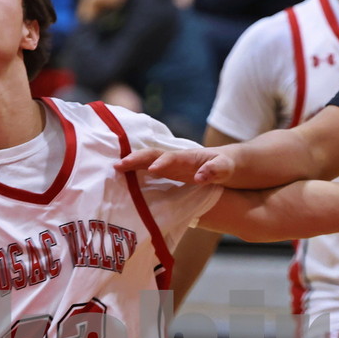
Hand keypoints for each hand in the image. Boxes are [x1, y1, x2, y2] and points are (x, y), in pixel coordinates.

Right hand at [116, 146, 236, 184]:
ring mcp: (169, 165)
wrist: (226, 163)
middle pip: (152, 155)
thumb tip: (200, 177)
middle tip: (117, 166)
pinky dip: (134, 173)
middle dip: (136, 159)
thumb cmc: (227, 165)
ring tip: (111, 172)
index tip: (151, 169)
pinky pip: (146, 171)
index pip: (171, 158)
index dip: (161, 162)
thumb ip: (216, 170)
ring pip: (146, 162)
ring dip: (130, 165)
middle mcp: (175, 159)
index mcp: (188, 157)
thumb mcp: (227, 168)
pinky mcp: (166, 173)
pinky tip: (121, 182)